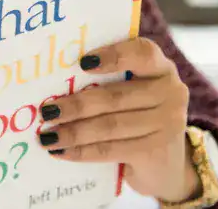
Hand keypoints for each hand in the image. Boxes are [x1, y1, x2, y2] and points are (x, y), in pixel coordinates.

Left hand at [36, 37, 198, 202]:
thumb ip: (109, 82)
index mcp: (161, 67)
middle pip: (116, 96)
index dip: (113, 55)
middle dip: (76, 105)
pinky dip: (82, 151)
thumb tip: (56, 83)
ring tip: (47, 135)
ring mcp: (167, 124)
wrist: (168, 165)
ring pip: (110, 126)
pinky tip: (61, 151)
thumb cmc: (139, 117)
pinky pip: (111, 149)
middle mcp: (171, 92)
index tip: (82, 62)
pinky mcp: (156, 152)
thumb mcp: (133, 93)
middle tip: (47, 111)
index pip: (142, 53)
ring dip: (73, 132)